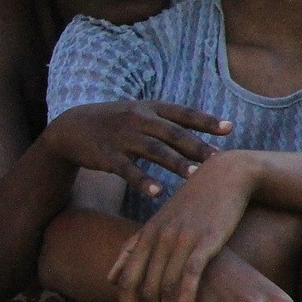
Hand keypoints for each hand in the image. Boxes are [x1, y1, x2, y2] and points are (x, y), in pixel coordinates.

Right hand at [44, 101, 231, 198]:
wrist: (71, 128)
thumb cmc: (115, 123)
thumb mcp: (140, 114)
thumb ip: (170, 122)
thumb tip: (210, 132)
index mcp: (149, 108)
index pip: (183, 113)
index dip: (206, 121)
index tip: (230, 129)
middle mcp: (137, 119)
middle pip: (172, 133)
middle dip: (196, 146)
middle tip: (219, 159)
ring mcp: (121, 137)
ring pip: (153, 150)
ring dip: (175, 163)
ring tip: (194, 177)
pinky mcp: (107, 156)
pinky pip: (127, 170)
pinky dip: (142, 181)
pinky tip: (157, 192)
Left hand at [110, 151, 256, 301]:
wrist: (225, 177)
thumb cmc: (192, 205)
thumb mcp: (158, 225)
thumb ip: (132, 251)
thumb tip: (111, 278)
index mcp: (144, 238)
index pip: (125, 281)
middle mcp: (156, 239)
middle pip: (142, 289)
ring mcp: (179, 239)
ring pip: (164, 286)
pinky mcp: (204, 239)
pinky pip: (189, 272)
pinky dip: (184, 295)